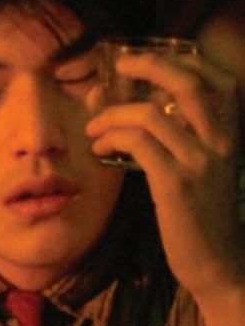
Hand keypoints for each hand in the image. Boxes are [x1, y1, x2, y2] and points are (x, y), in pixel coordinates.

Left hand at [86, 50, 241, 301]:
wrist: (219, 264)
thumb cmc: (202, 216)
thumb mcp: (205, 170)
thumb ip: (185, 137)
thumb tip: (141, 105)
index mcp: (232, 136)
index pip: (222, 80)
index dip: (183, 61)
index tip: (146, 62)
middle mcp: (222, 143)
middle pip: (187, 83)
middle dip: (147, 66)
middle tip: (118, 68)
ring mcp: (200, 163)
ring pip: (150, 114)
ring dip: (111, 115)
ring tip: (93, 129)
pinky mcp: (176, 184)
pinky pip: (138, 143)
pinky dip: (111, 138)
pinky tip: (99, 150)